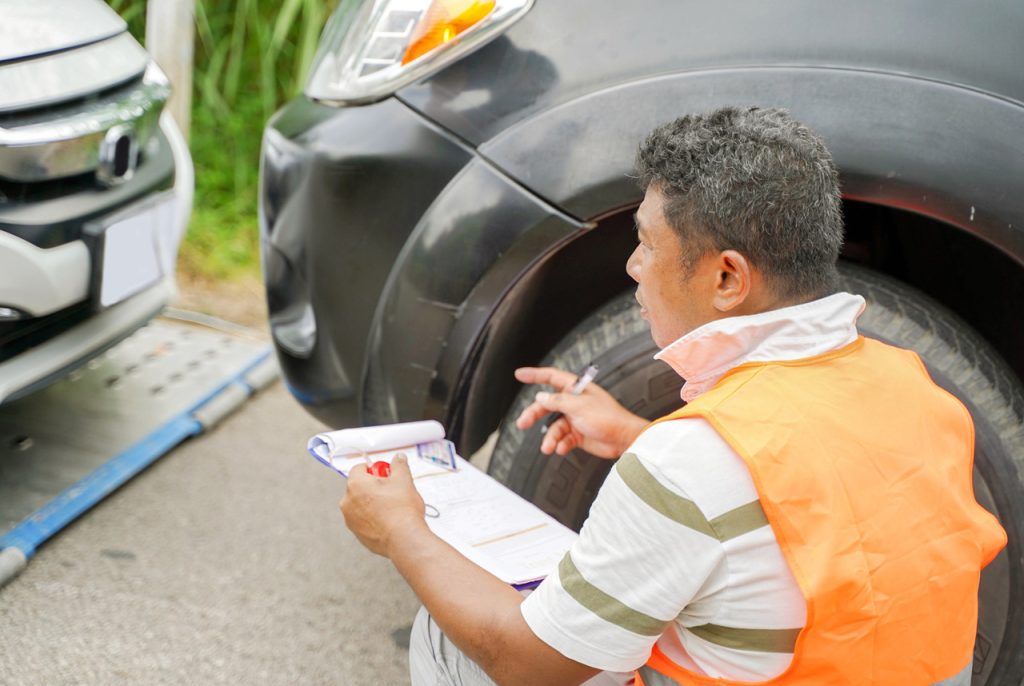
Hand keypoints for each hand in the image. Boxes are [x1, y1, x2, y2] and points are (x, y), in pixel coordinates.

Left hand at [340, 454, 427, 556]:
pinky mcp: (357, 534)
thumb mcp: (404, 480)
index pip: (359, 468)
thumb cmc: (402, 510)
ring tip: (391, 507)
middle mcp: (347, 502)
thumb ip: (399, 465)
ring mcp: (350, 520)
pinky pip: (363, 520)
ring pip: (360, 504)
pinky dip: (373, 518)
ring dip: (372, 503)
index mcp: (355, 484)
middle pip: (358, 486)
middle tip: (391, 490)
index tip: (385, 474)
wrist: (404, 539)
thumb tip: (398, 458)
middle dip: (373, 486)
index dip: (374, 469)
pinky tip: (389, 520)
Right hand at [514, 367, 648, 457]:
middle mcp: (574, 402)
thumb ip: (557, 401)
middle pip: (547, 405)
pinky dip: (561, 444)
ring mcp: (575, 419)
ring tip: (548, 448)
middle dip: (534, 414)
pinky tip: (561, 449)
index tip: (519, 374)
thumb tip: (540, 396)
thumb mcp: (579, 406)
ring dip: (550, 438)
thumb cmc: (607, 417)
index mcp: (576, 389)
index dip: (535, 375)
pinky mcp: (578, 435)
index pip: (551, 377)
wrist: (624, 439)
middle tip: (522, 423)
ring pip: (554, 427)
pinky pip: (563, 439)